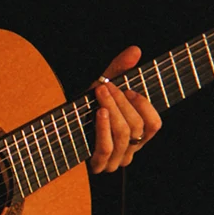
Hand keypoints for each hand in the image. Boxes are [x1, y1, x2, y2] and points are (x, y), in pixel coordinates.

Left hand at [89, 45, 162, 172]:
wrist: (59, 128)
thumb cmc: (86, 107)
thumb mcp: (104, 86)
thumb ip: (120, 69)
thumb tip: (135, 50)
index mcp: (137, 135)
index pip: (154, 125)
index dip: (145, 106)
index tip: (130, 89)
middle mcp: (130, 150)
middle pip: (137, 127)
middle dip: (122, 103)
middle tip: (107, 87)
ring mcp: (114, 160)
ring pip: (124, 135)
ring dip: (112, 110)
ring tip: (101, 93)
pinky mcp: (97, 164)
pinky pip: (106, 148)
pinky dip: (103, 128)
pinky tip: (99, 112)